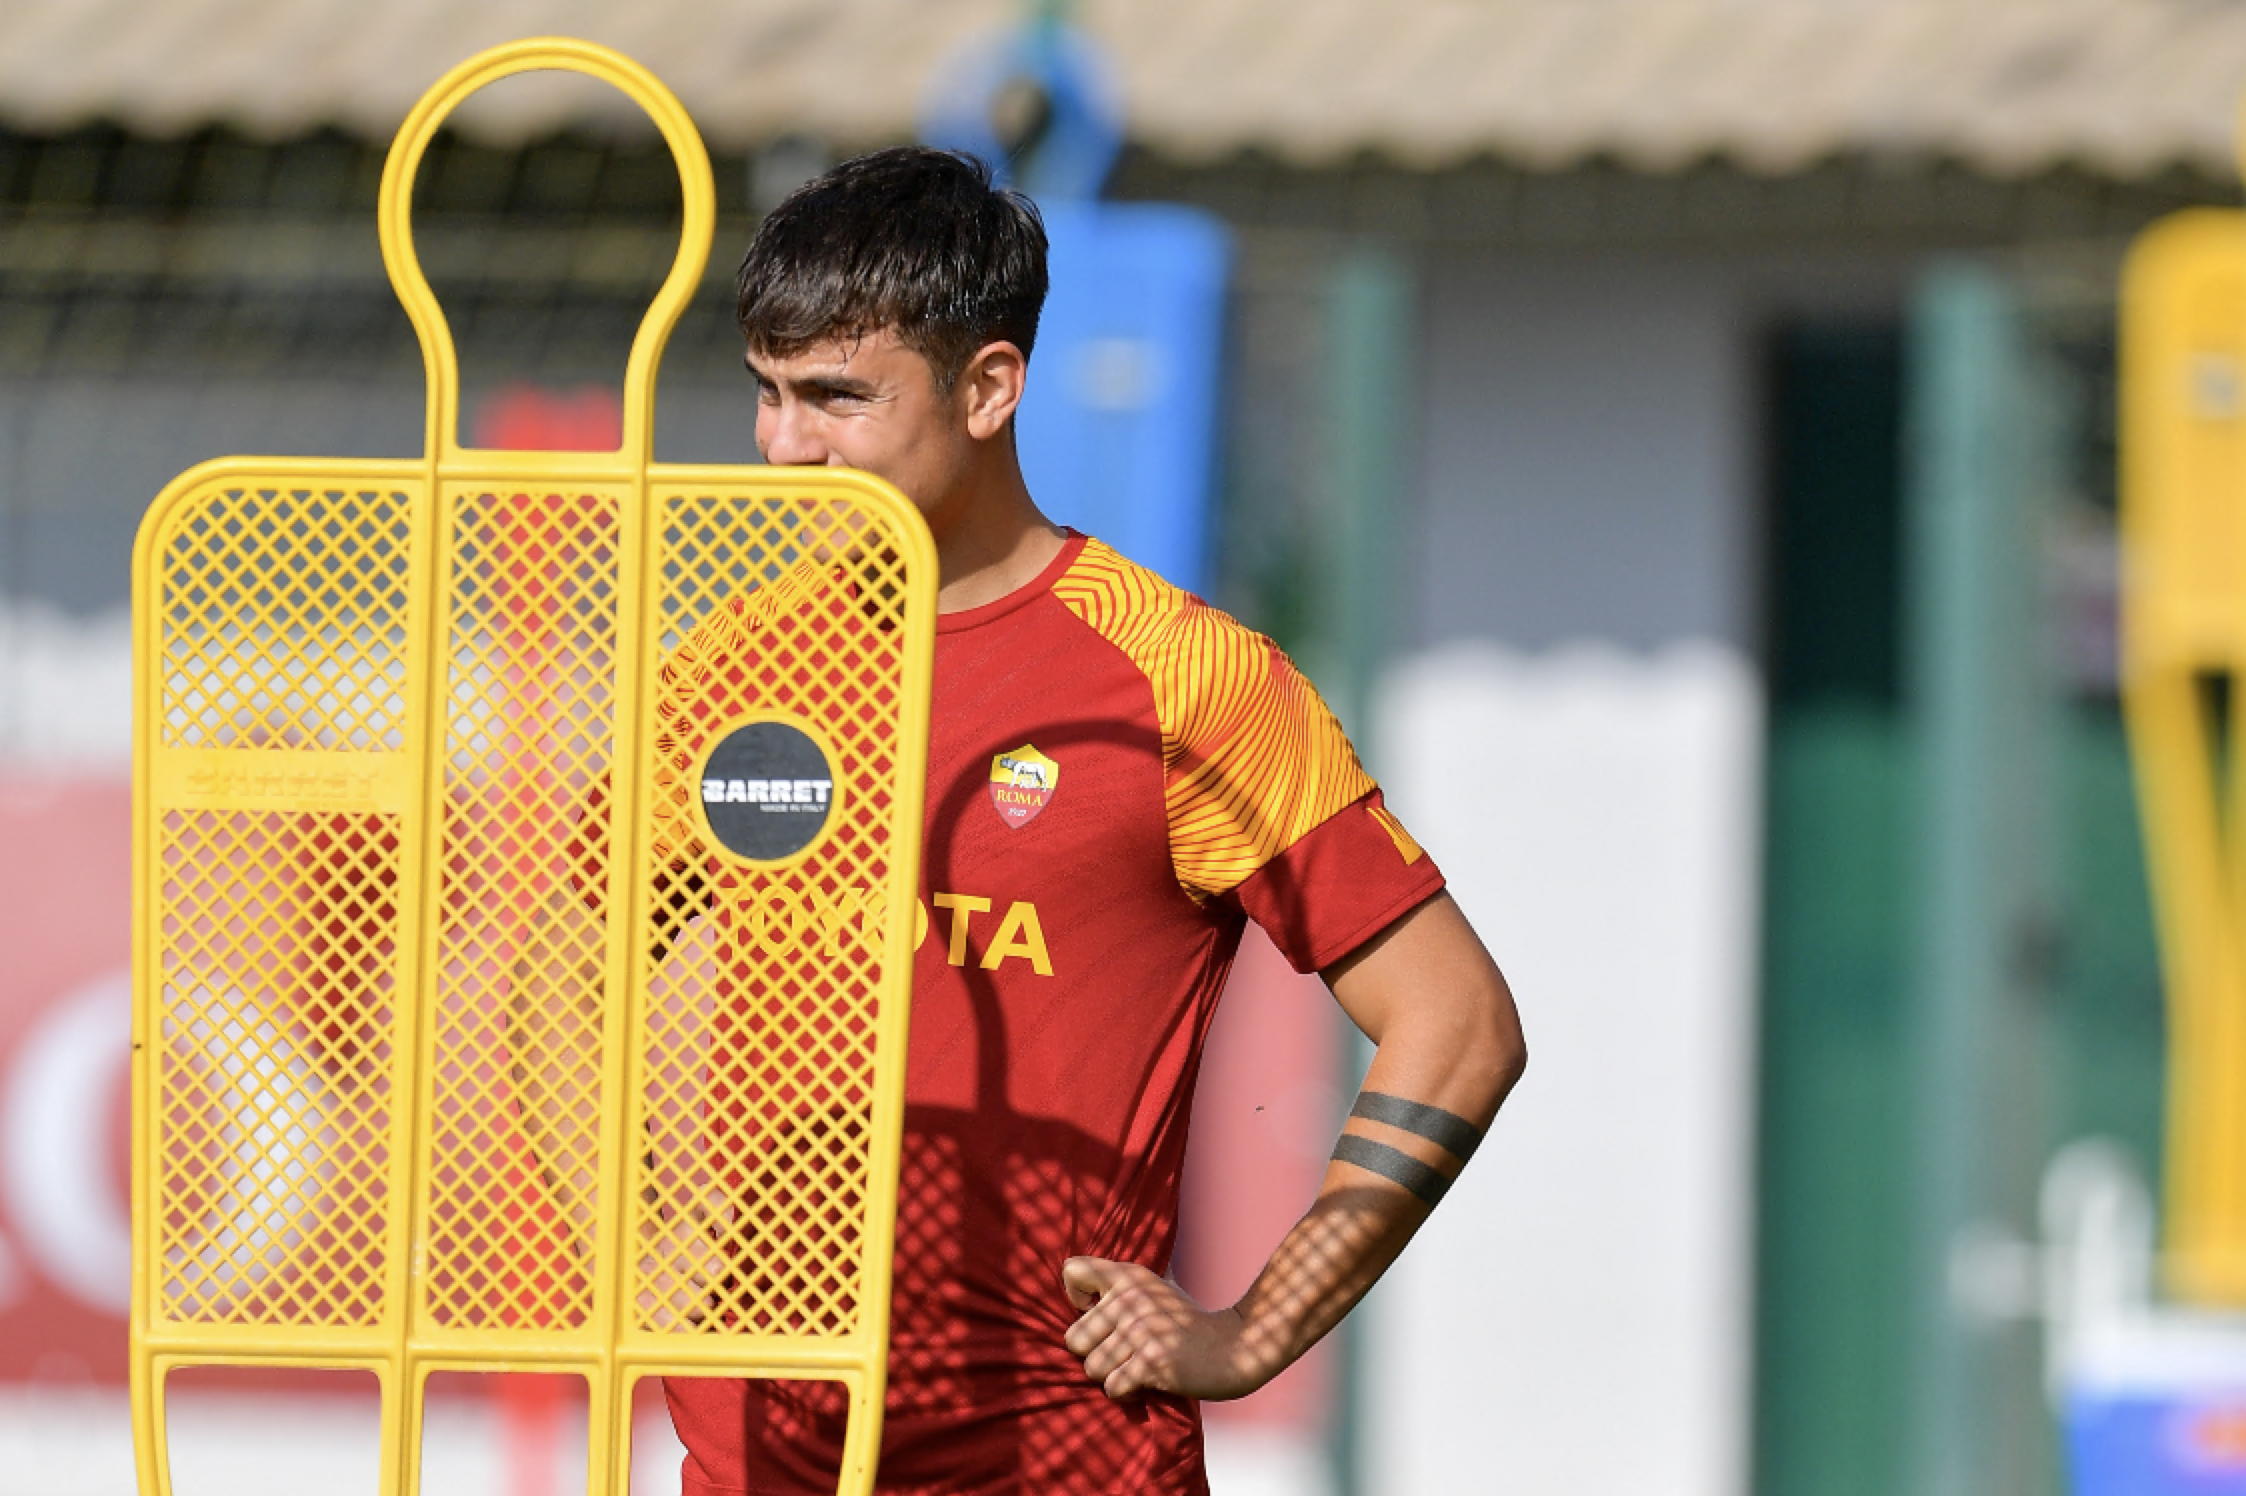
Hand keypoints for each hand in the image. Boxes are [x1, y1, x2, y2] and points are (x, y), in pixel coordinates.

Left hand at [1060, 1256, 1269, 1401]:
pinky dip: (1126, 1394)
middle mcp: (1131, 1298)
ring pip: (1092, 1368)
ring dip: (1112, 1378)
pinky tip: (1145, 1386)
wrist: (1236, 1346)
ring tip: (1136, 1371)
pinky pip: (1112, 1388)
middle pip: (1074, 1339)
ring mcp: (1141, 1330)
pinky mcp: (1151, 1361)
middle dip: (1095, 1355)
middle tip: (1123, 1356)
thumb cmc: (1188, 1324)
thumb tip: (1076, 1293)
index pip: (1072, 1271)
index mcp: (1129, 1276)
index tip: (1095, 1313)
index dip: (1075, 1297)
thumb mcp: (1154, 1290)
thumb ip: (1119, 1288)